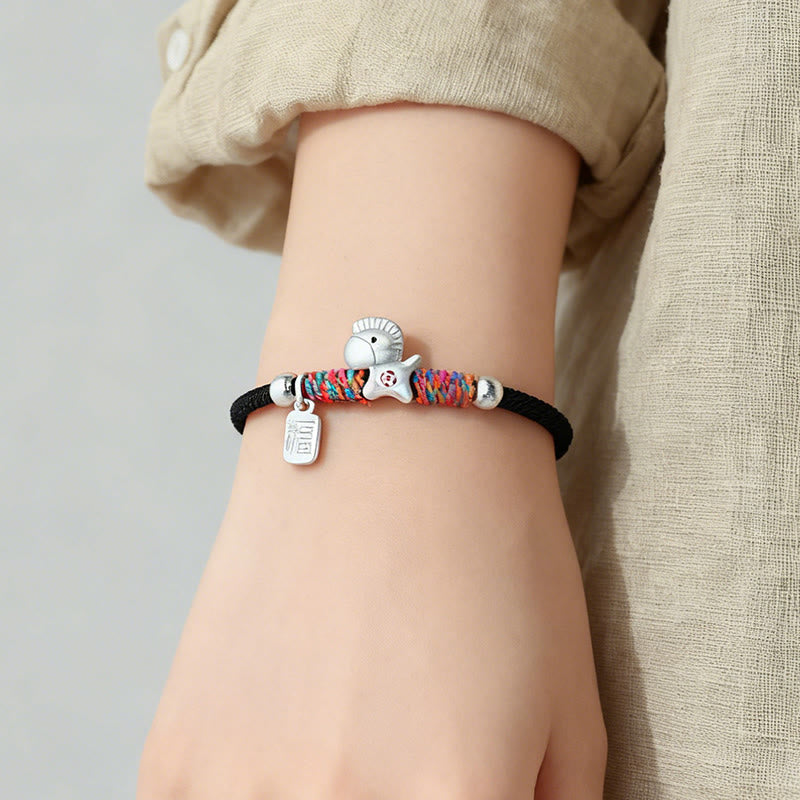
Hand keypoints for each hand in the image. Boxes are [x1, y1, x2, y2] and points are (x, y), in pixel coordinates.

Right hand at [136, 447, 605, 797]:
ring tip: (347, 735)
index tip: (452, 781)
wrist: (386, 445)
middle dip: (400, 795)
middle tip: (404, 751)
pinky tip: (285, 734)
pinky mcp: (176, 758)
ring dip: (322, 797)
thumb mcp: (571, 713)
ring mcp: (242, 789)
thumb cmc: (497, 558)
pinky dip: (256, 793)